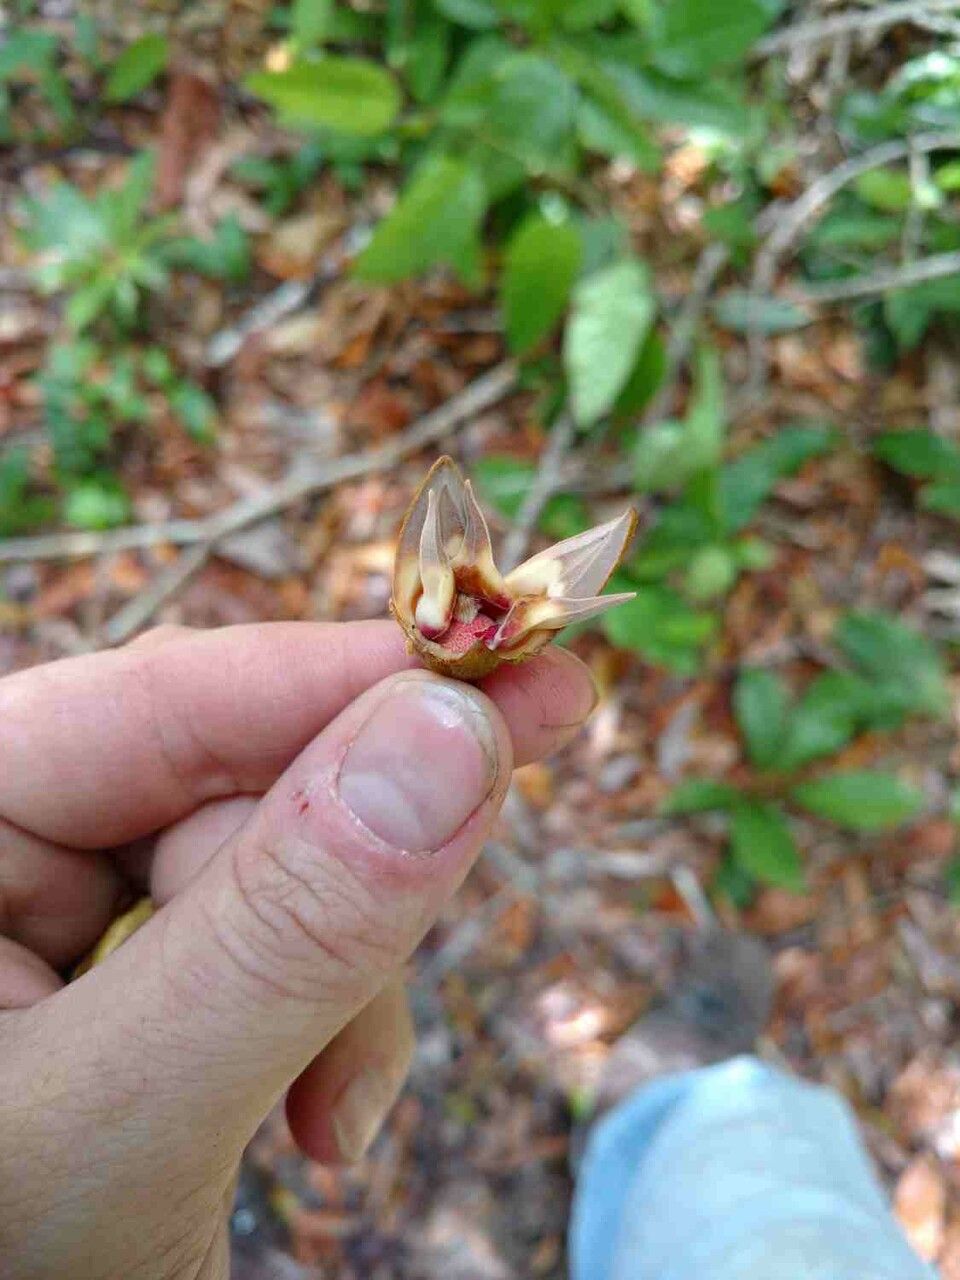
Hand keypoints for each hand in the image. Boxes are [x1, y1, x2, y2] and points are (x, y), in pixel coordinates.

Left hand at [0, 621, 594, 1279]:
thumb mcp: (130, 1117)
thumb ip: (289, 925)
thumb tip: (455, 731)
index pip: (161, 694)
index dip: (354, 675)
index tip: (521, 662)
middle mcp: (0, 847)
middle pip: (231, 782)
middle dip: (338, 897)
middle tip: (423, 950)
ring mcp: (56, 913)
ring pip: (273, 867)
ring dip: (334, 988)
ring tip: (328, 1120)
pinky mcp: (127, 974)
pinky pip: (269, 941)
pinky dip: (318, 1023)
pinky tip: (310, 1120)